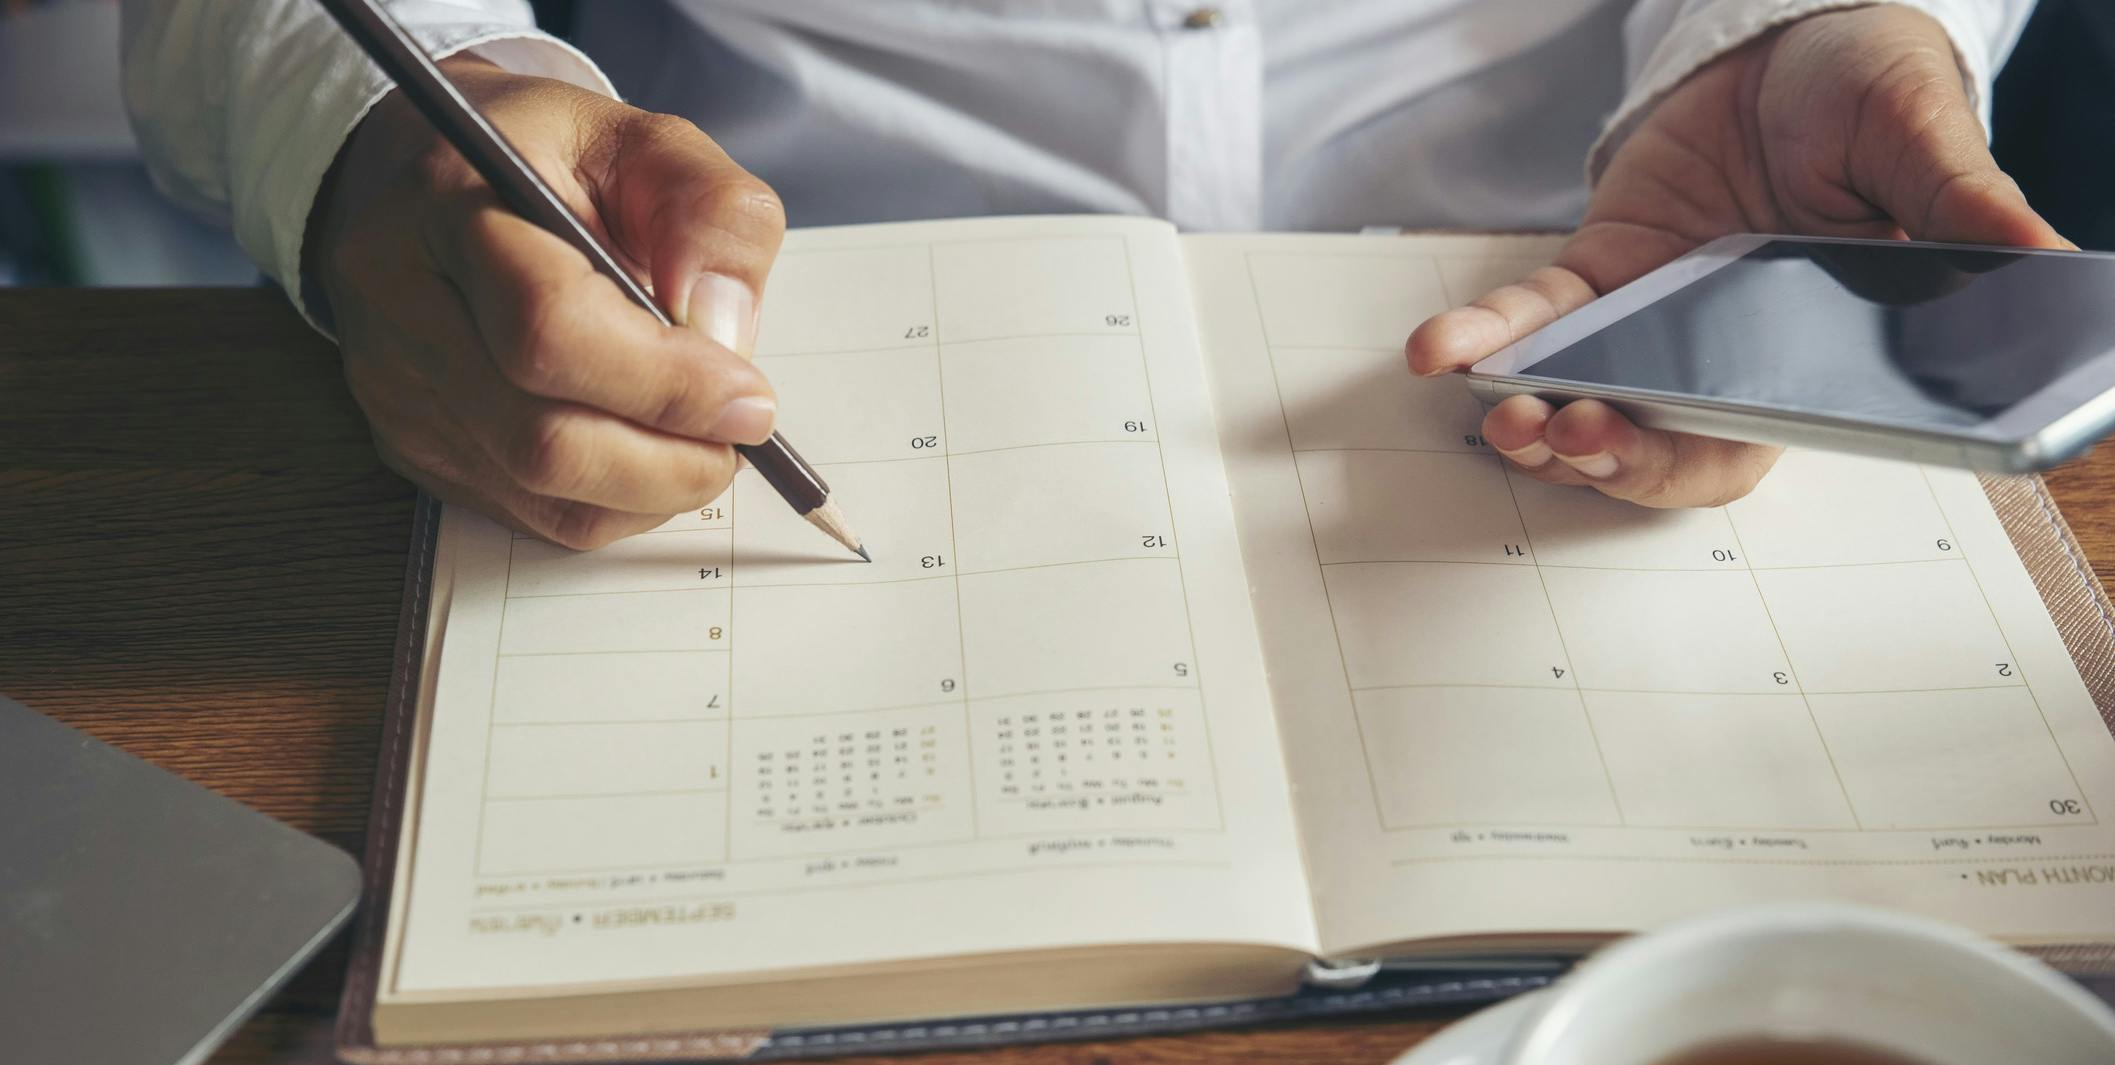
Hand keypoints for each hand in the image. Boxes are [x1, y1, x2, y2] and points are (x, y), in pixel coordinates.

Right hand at [308, 58, 784, 547]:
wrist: (433, 183)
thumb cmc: (550, 162)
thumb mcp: (649, 143)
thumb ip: (711, 214)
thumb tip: (724, 330)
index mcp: (449, 203)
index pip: (550, 327)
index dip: (666, 384)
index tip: (750, 398)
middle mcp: (400, 303)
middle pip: (540, 438)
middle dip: (670, 458)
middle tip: (741, 435)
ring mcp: (393, 385)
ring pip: (539, 491)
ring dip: (652, 487)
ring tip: (704, 441)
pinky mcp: (408, 443)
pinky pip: (529, 513)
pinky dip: (615, 501)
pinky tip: (648, 455)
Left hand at [1408, 5, 2067, 506]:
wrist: (1794, 42)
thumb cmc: (1872, 96)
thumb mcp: (1922, 141)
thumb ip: (1962, 205)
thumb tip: (2040, 259)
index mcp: (1811, 353)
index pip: (1747, 439)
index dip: (1689, 461)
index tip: (1645, 455)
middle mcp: (1721, 354)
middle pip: (1654, 439)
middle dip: (1603, 454)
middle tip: (1567, 437)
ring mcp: (1650, 320)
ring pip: (1581, 396)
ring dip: (1533, 419)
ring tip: (1505, 416)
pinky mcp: (1598, 274)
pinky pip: (1533, 317)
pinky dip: (1485, 336)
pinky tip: (1441, 350)